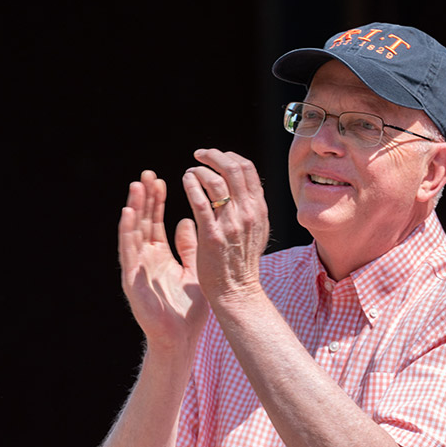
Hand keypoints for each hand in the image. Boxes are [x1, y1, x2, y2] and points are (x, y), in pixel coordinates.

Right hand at [119, 170, 207, 348]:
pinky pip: (128, 252)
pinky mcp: (132, 281)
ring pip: (133, 232)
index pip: (155, 222)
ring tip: (136, 186)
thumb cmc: (189, 310)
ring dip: (133, 209)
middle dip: (144, 198)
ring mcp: (137, 269)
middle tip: (146, 174)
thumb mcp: (194, 270)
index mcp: (160, 256)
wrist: (181, 339)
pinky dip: (127, 232)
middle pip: (142, 222)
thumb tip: (187, 220)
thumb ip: (189, 246)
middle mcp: (145, 259)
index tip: (161, 180)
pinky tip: (127, 214)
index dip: (156, 201)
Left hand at [181, 149, 269, 304]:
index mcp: (259, 210)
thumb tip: (240, 185)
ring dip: (199, 170)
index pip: (248, 169)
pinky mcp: (212, 235)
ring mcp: (231, 224)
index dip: (230, 156)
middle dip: (214, 156)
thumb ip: (250, 208)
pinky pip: (200, 200)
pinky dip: (191, 184)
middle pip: (233, 168)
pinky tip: (185, 181)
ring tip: (191, 172)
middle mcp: (249, 213)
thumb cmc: (241, 262)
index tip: (216, 157)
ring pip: (216, 180)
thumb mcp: (256, 231)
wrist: (237, 291)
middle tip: (200, 155)